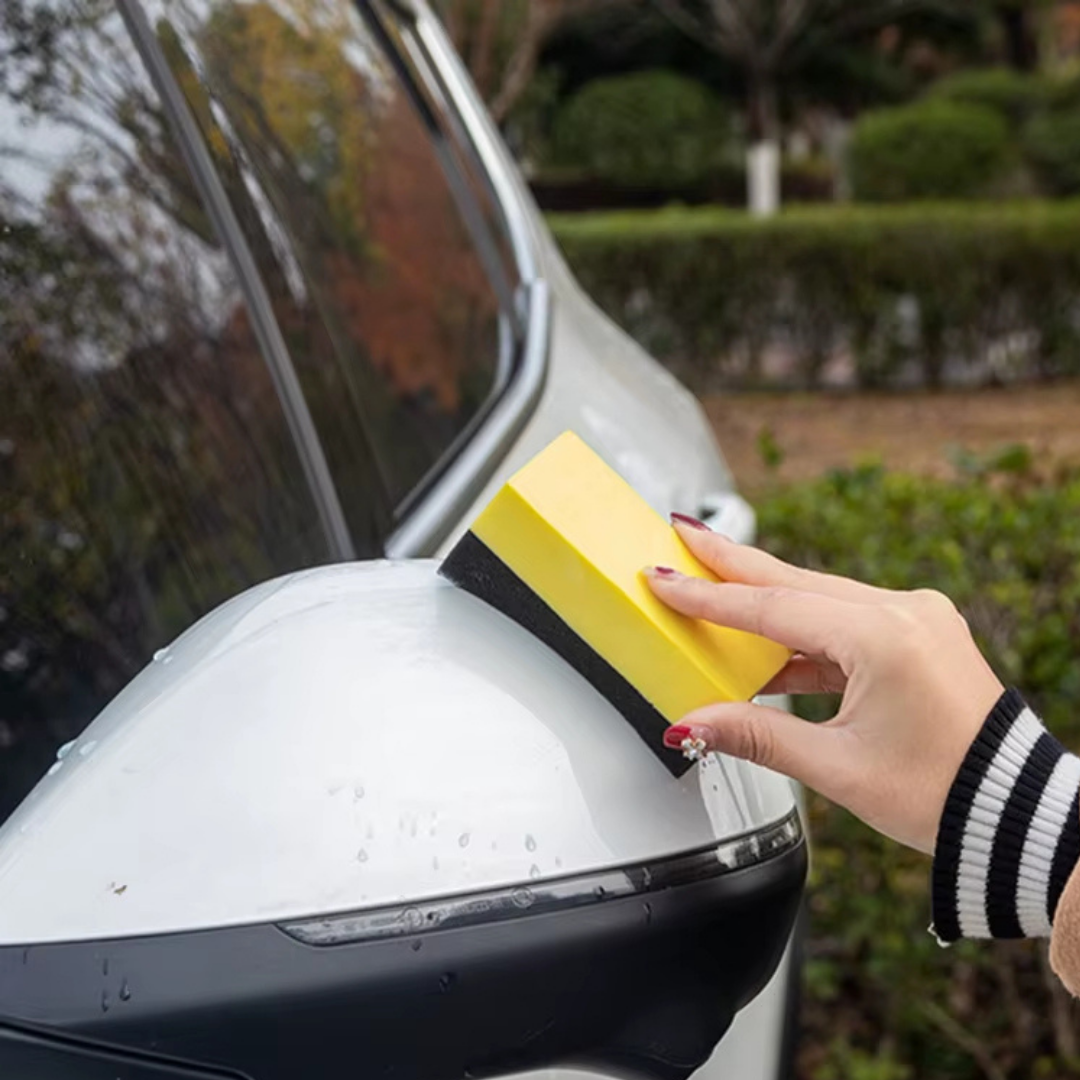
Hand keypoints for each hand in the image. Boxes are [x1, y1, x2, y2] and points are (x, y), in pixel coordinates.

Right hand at [644, 518, 1004, 853]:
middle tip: (682, 533)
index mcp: (885, 638)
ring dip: (763, 596)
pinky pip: (842, 620)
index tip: (663, 577)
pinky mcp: (916, 633)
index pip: (773, 608)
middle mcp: (904, 612)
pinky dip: (800, 632)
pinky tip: (765, 647)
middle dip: (731, 561)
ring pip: (817, 596)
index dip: (709, 597)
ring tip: (712, 584)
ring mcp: (915, 618)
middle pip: (793, 580)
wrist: (1014, 811)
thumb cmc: (944, 793)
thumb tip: (691, 724)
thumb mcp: (837, 768)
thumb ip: (756, 735)